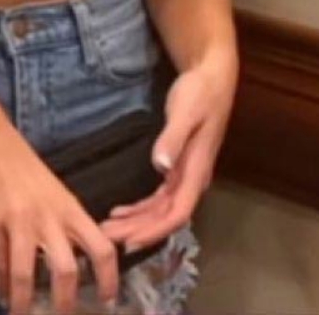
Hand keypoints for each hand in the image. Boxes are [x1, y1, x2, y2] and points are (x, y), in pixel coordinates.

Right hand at [0, 92, 118, 314]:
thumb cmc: (21, 163)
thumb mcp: (53, 190)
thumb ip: (64, 221)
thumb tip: (74, 260)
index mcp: (69, 207)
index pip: (102, 248)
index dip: (109, 280)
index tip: (107, 302)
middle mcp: (48, 216)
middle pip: (67, 269)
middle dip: (65, 303)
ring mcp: (19, 219)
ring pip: (27, 274)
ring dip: (25, 303)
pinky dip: (1, 285)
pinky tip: (1, 295)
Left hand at [100, 55, 237, 254]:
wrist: (212, 77)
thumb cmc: (200, 93)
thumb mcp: (186, 113)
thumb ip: (173, 139)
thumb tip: (161, 167)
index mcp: (197, 172)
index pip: (176, 213)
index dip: (153, 230)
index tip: (129, 241)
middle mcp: (193, 179)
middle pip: (165, 216)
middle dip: (138, 230)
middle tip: (107, 238)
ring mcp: (186, 174)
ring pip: (161, 209)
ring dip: (138, 221)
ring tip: (110, 229)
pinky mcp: (179, 166)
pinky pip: (160, 197)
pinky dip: (142, 208)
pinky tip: (124, 212)